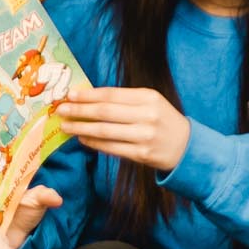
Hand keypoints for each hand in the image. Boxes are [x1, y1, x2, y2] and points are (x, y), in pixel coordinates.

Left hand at [57, 87, 189, 173]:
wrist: (187, 147)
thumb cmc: (163, 121)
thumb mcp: (151, 102)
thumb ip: (125, 100)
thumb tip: (89, 100)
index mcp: (148, 97)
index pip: (111, 94)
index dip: (88, 95)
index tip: (70, 95)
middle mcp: (147, 115)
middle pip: (105, 112)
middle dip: (79, 111)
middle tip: (61, 110)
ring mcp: (145, 136)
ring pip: (105, 131)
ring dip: (81, 128)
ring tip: (66, 126)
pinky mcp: (142, 154)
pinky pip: (111, 148)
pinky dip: (94, 143)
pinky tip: (82, 140)